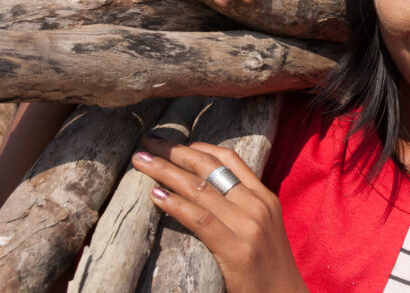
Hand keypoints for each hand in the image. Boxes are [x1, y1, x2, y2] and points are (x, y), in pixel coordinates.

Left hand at [132, 134, 307, 292]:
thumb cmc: (268, 267)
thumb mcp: (262, 227)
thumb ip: (241, 207)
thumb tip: (204, 191)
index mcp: (264, 197)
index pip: (229, 159)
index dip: (198, 147)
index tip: (173, 142)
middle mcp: (257, 205)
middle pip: (210, 168)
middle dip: (175, 152)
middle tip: (148, 142)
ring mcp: (249, 226)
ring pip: (200, 189)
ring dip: (165, 171)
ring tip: (141, 162)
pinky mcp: (238, 250)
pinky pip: (201, 220)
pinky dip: (176, 205)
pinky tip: (156, 196)